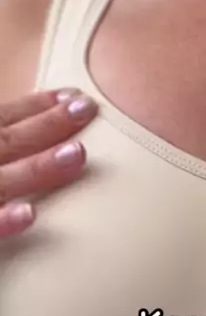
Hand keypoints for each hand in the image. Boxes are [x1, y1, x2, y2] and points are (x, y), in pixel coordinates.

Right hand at [0, 88, 96, 237]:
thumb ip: (4, 147)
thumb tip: (27, 137)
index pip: (1, 120)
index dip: (33, 106)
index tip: (73, 95)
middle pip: (5, 142)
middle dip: (46, 125)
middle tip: (87, 108)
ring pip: (0, 182)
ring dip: (38, 168)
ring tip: (77, 154)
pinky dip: (3, 221)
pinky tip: (30, 214)